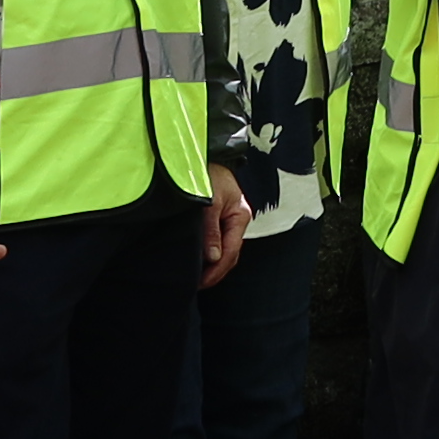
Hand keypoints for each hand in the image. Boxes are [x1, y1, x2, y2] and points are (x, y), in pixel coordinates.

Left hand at [200, 171, 249, 288]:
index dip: (217, 270)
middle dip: (216, 272)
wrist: (203, 154)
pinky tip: (199, 260)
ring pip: (225, 249)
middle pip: (231, 254)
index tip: (202, 282)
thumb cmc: (209, 172)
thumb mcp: (209, 201)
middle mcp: (237, 220)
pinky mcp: (219, 217)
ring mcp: (229, 219)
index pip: (231, 251)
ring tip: (198, 277)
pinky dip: (210, 254)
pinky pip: (217, 241)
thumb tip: (213, 257)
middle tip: (198, 285)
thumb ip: (211, 229)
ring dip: (213, 265)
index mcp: (241, 216)